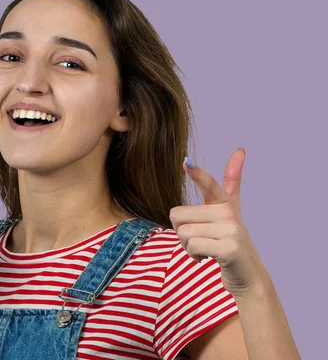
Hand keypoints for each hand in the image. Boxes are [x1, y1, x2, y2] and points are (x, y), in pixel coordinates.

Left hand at [169, 148, 267, 297]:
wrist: (249, 275)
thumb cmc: (230, 241)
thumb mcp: (230, 211)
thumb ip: (232, 182)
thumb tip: (240, 150)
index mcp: (225, 204)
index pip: (209, 185)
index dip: (196, 173)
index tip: (186, 161)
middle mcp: (229, 214)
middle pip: (177, 215)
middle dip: (180, 232)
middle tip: (200, 240)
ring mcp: (231, 231)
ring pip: (183, 233)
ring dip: (187, 246)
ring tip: (205, 249)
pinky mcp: (228, 249)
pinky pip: (192, 246)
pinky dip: (194, 256)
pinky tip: (207, 258)